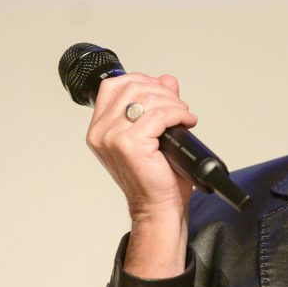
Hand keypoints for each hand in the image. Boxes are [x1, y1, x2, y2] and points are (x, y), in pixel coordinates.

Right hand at [86, 73, 197, 277]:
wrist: (158, 207)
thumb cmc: (156, 176)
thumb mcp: (154, 133)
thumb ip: (157, 104)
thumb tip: (167, 79)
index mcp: (100, 128)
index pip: (113, 86)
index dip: (141, 81)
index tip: (163, 93)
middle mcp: (100, 132)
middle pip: (132, 87)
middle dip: (163, 92)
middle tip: (179, 108)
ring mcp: (112, 137)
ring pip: (148, 99)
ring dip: (173, 104)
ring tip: (184, 117)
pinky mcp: (130, 144)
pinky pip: (159, 115)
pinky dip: (178, 114)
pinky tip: (187, 122)